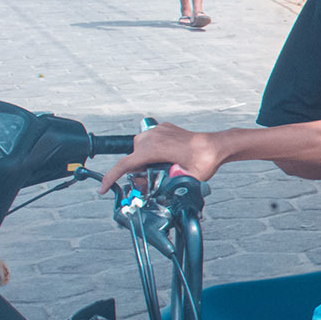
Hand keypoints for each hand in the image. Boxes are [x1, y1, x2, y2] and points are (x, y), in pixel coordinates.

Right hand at [98, 123, 221, 191]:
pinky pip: (150, 141)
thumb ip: (170, 186)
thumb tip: (157, 190)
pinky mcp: (164, 129)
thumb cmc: (205, 159)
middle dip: (136, 172)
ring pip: (139, 149)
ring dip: (144, 161)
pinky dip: (152, 152)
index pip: (124, 165)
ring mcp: (158, 130)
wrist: (216, 146)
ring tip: (158, 170)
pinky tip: (164, 160)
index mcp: (153, 149)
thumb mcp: (187, 179)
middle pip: (132, 158)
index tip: (104, 188)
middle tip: (149, 183)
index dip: (111, 178)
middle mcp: (152, 137)